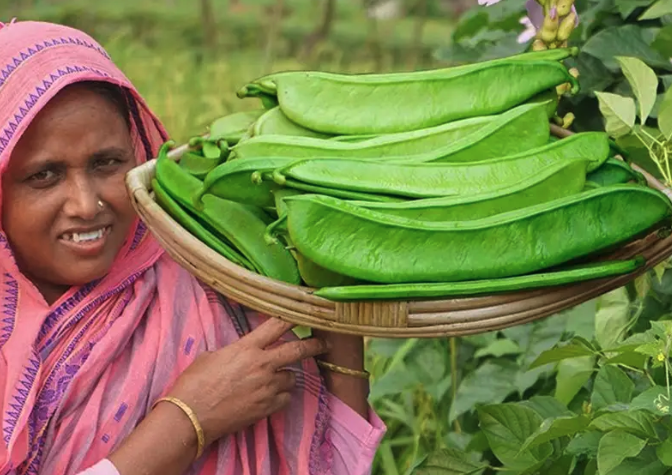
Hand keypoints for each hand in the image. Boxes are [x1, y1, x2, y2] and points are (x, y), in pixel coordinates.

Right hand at [164, 318, 328, 446]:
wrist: (190, 417)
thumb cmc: (194, 384)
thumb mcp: (211, 356)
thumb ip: (234, 351)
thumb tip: (241, 353)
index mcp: (246, 347)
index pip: (277, 325)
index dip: (294, 317)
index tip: (307, 313)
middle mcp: (262, 364)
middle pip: (298, 350)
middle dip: (314, 345)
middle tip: (324, 344)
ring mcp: (267, 387)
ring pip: (292, 376)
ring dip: (287, 375)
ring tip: (276, 378)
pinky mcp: (267, 407)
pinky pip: (286, 397)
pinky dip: (281, 395)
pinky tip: (270, 395)